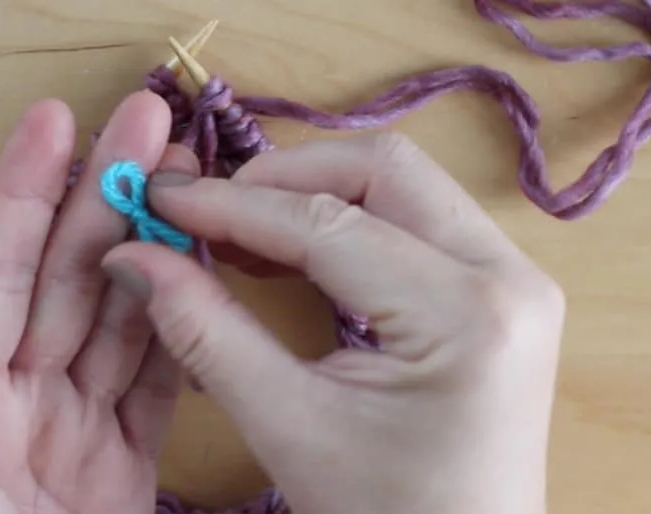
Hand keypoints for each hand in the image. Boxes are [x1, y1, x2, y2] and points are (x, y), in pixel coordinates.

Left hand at [0, 92, 198, 512]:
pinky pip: (159, 386)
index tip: (54, 123)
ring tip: (189, 183)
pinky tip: (202, 278)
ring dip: (155, 248)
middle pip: (70, 279)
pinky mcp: (123, 473)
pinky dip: (184, 328)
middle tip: (148, 121)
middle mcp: (14, 404)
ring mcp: (74, 435)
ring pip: (122, 319)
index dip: (22, 196)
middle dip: (109, 195)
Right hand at [103, 133, 564, 513]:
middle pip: (384, 172)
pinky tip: (290, 251)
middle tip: (206, 212)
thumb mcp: (289, 428)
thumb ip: (207, 331)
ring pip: (403, 185)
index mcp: (466, 314)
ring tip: (238, 230)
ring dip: (315, 193)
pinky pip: (418, 220)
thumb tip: (133, 254)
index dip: (234, 205)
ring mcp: (517, 277)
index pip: (330, 223)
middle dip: (284, 179)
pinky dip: (347, 220)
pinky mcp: (503, 289)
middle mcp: (509, 276)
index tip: (161, 198)